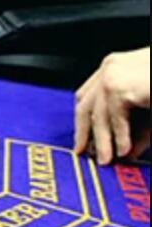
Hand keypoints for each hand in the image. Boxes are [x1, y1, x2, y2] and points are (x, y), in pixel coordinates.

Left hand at [73, 48, 150, 163]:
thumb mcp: (149, 105)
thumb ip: (137, 127)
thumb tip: (126, 152)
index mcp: (115, 66)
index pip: (88, 94)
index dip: (84, 118)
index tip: (83, 137)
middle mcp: (110, 68)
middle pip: (85, 104)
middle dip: (83, 131)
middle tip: (83, 153)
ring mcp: (113, 76)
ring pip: (97, 114)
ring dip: (102, 141)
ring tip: (106, 160)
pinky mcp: (120, 88)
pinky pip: (115, 119)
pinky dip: (119, 137)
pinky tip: (125, 151)